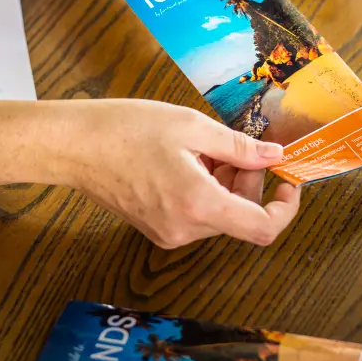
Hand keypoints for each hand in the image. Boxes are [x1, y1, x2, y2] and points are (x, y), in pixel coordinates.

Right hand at [0, 99, 300, 248]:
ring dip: (225, 183)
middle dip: (249, 181)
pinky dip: (204, 189)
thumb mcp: (192, 127)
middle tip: (237, 145)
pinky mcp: (155, 228)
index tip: (287, 182)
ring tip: (205, 147)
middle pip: (239, 216)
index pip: (262, 229)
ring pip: (218, 214)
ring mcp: (167, 233)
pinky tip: (187, 159)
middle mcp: (185, 230)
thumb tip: (274, 155)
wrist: (73, 146)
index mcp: (199, 206)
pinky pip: (195, 214)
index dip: (284, 209)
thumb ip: (239, 147)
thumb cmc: (127, 129)